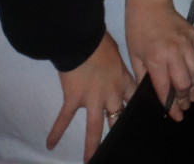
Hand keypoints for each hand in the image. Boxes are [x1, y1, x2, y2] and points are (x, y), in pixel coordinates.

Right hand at [48, 30, 134, 160]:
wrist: (83, 41)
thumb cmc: (100, 42)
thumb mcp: (117, 54)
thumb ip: (118, 66)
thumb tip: (116, 67)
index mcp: (123, 81)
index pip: (134, 100)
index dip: (137, 110)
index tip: (143, 121)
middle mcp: (111, 94)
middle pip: (118, 117)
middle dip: (120, 131)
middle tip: (123, 145)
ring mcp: (93, 99)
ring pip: (94, 127)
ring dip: (92, 144)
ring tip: (91, 159)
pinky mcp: (73, 99)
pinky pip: (64, 119)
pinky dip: (56, 131)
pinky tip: (50, 144)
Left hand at [124, 0, 193, 121]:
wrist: (150, 3)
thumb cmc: (138, 29)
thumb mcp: (134, 56)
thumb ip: (144, 76)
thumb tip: (154, 92)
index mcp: (156, 59)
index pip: (167, 88)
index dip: (171, 105)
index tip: (176, 116)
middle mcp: (174, 52)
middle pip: (186, 83)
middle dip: (186, 98)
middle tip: (185, 106)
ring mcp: (187, 43)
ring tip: (192, 93)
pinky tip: (192, 73)